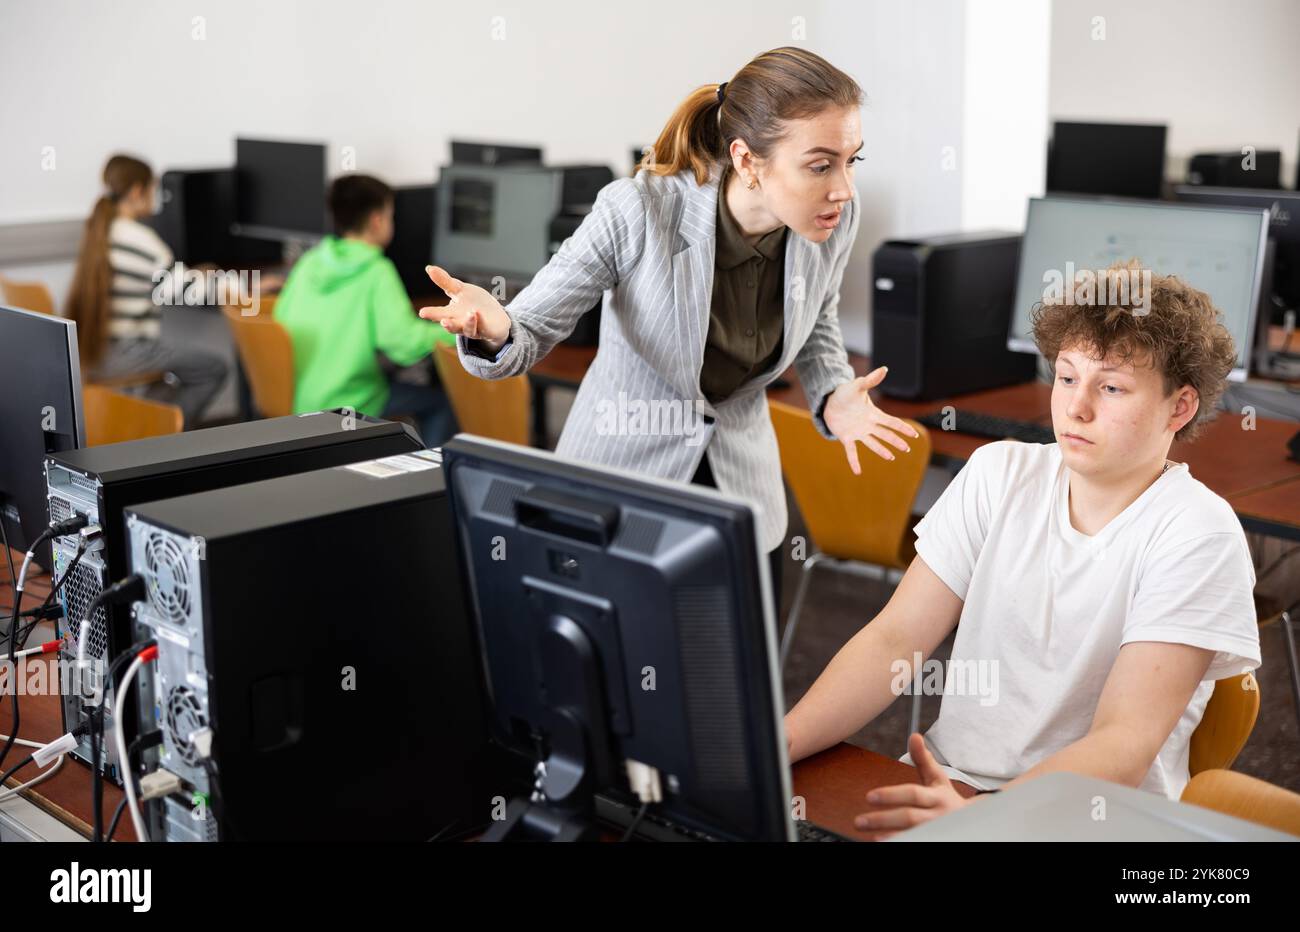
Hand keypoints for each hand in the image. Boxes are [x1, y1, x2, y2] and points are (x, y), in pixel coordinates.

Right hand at [419, 265, 510, 350]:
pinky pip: (484, 327)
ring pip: (468, 328)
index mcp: (452, 313)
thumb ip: (444, 281)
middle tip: (443, 321)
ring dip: (468, 322)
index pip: (440, 313)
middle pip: (452, 324)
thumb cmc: (474, 303)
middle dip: (447, 323)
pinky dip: (481, 321)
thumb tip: (428, 268)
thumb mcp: (459, 290)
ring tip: (470, 314)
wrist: (496, 319)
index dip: (432, 313)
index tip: (421, 313)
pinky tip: (479, 314)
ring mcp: (474, 327)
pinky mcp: (488, 330)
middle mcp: (461, 323)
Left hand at [822, 366, 918, 474]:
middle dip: (896, 441)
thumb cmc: (845, 393)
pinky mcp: (846, 437)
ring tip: (891, 458)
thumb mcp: (858, 386)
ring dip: (881, 450)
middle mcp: (868, 425)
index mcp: (873, 414)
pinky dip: (854, 461)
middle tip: (907, 449)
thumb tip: (884, 369)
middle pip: (885, 434)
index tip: (914, 435)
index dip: (903, 428)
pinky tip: (857, 472)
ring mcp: (858, 432)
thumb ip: (870, 380)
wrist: (829, 401)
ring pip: (873, 443)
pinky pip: (851, 451)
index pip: (891, 422)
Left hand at [853, 733, 970, 840]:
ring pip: (913, 834)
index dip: (890, 795)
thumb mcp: (937, 779)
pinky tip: (881, 842)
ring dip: (890, 836)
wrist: (973, 825)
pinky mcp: (935, 841)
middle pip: (909, 817)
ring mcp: (936, 832)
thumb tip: (914, 736)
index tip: (868, 796)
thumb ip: (923, 759)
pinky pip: (916, 842)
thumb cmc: (946, 799)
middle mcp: (937, 816)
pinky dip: (899, 842)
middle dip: (883, 819)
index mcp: (937, 797)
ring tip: (870, 836)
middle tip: (859, 821)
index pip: (912, 794)